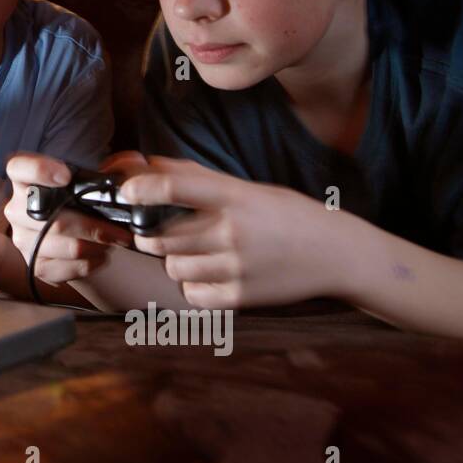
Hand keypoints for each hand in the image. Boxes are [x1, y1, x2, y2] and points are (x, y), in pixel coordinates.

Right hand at [4, 152, 132, 287]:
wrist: (78, 231)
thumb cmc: (84, 200)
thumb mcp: (89, 180)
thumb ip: (95, 176)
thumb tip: (115, 184)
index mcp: (25, 179)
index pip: (18, 168)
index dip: (39, 170)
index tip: (66, 177)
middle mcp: (16, 209)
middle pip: (54, 218)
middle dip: (93, 226)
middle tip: (119, 230)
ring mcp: (22, 238)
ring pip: (67, 246)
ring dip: (97, 246)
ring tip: (113, 242)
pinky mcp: (34, 264)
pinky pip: (66, 268)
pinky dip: (90, 263)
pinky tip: (99, 256)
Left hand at [118, 156, 339, 307]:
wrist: (336, 253)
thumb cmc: (286, 214)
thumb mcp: (247, 188)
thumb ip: (197, 178)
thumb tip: (149, 165)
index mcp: (234, 196)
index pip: (175, 187)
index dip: (141, 188)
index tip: (127, 191)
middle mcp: (232, 231)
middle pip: (160, 235)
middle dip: (152, 233)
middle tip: (162, 231)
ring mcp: (236, 267)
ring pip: (172, 267)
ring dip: (175, 260)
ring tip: (200, 253)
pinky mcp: (240, 297)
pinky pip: (191, 294)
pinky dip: (194, 286)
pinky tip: (214, 274)